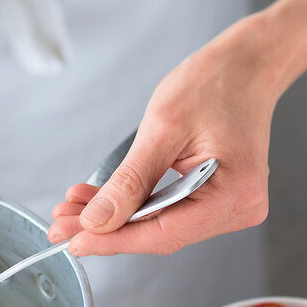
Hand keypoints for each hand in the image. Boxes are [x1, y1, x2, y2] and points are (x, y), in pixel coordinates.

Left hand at [47, 17, 280, 255]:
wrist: (245, 66)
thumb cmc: (212, 84)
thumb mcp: (162, 129)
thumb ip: (130, 181)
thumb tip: (97, 222)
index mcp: (234, 194)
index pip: (162, 234)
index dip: (112, 240)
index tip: (71, 240)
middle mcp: (240, 208)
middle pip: (160, 234)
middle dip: (107, 229)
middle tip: (61, 224)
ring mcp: (232, 207)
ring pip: (161, 226)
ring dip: (117, 219)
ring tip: (74, 208)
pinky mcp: (219, 201)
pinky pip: (171, 212)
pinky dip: (135, 207)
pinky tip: (102, 201)